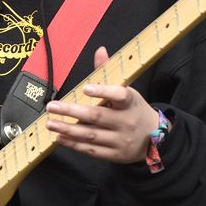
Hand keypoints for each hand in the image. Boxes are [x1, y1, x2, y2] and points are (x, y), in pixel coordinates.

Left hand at [44, 46, 159, 163]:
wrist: (155, 138)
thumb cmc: (134, 110)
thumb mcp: (128, 91)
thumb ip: (109, 72)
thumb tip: (100, 51)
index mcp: (130, 102)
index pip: (119, 95)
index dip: (103, 91)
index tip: (85, 88)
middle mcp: (126, 121)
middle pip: (97, 116)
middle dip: (71, 111)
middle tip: (52, 106)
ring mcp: (121, 140)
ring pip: (91, 134)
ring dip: (68, 129)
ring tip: (51, 123)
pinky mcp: (115, 154)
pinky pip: (92, 150)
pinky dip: (74, 144)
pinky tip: (61, 137)